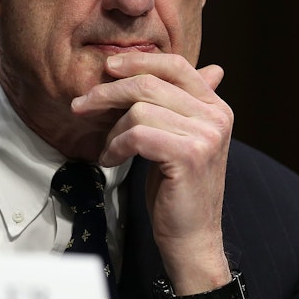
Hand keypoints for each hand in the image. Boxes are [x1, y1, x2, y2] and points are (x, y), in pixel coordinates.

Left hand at [71, 52, 234, 295]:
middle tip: (81, 105)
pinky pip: (137, 134)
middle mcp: (216, 117)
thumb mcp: (181, 137)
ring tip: (109, 150)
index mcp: (216, 107)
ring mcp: (205, 136)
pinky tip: (112, 161)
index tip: (108, 68)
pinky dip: (116, 146)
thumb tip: (206, 68)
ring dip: (113, 130)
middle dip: (108, 92)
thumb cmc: (178, 187)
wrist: (192, 237)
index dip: (138, 61)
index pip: (175, 65)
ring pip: (139, 110)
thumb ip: (182, 103)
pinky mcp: (188, 155)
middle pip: (150, 84)